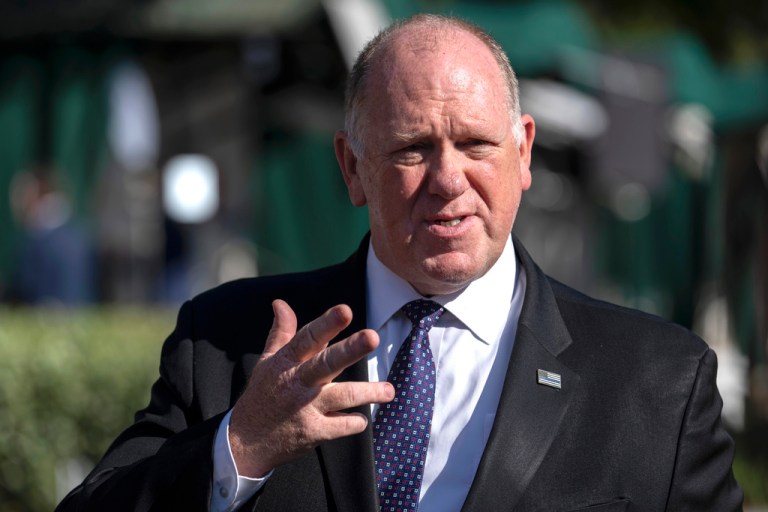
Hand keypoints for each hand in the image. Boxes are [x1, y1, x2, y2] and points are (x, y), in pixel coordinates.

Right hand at [229, 299, 393, 476]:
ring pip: (344, 396)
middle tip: (372, 337)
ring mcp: (306, 408)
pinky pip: (342, 426)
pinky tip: (361, 418)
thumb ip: (281, 332)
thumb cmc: (262, 395)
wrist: (246, 441)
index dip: (327, 324)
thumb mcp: (267, 361)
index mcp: (287, 362)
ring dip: (369, 393)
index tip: (345, 310)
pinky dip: (355, 422)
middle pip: (327, 362)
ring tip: (389, 391)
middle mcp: (298, 382)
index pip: (308, 338)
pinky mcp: (313, 432)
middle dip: (351, 349)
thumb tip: (280, 303)